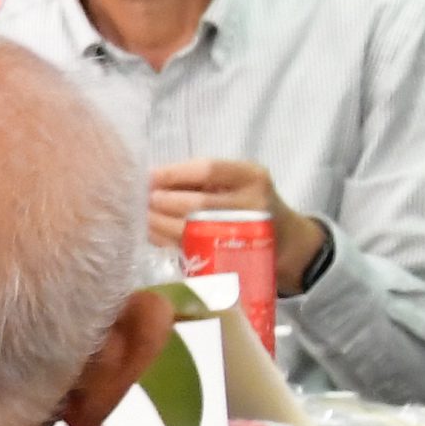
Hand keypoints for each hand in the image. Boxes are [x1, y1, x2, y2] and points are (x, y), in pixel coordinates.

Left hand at [148, 158, 322, 297]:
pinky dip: (165, 239)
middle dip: (162, 201)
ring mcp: (244, 234)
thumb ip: (202, 177)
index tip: (148, 176)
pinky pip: (191, 248)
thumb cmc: (249, 202)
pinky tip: (150, 232)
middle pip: (197, 203)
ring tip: (140, 215)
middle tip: (140, 199)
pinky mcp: (232, 256)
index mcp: (252, 176)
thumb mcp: (238, 180)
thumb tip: (150, 178)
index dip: (173, 173)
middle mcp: (252, 204)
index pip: (208, 169)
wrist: (284, 241)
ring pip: (192, 229)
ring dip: (157, 222)